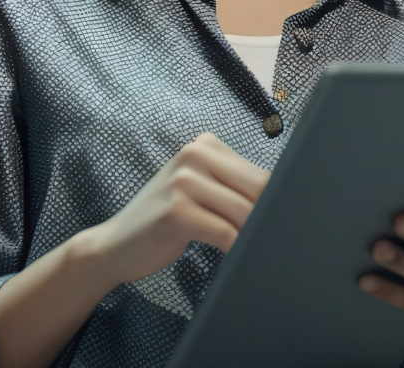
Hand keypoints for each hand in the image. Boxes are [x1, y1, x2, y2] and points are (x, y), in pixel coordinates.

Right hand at [79, 133, 269, 285]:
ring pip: (244, 211)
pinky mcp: (176, 210)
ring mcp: (183, 180)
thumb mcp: (199, 192)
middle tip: (279, 240)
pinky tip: (237, 258)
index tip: (288, 223)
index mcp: (204, 145)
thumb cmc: (166, 221)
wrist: (115, 245)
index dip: (279, 201)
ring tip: (260, 251)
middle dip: (271, 217)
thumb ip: (233, 189)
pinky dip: (237, 248)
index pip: (261, 173)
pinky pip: (225, 232)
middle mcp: (193, 154)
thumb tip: (287, 203)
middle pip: (258, 188)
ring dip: (256, 236)